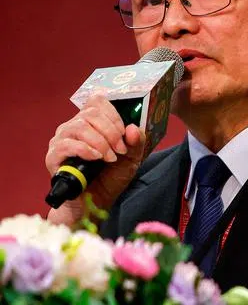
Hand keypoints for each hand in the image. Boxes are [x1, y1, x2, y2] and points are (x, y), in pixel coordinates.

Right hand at [44, 95, 146, 225]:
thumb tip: (133, 128)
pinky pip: (66, 145)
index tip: (124, 134)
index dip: (113, 115)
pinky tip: (97, 159)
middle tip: (120, 150)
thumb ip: (136, 143)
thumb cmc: (111, 178)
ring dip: (100, 142)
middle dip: (111, 131)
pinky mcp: (53, 156)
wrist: (96, 202)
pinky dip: (86, 150)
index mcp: (90, 123)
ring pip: (79, 126)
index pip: (97, 102)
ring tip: (110, 158)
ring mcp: (61, 141)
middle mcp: (73, 127)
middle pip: (90, 113)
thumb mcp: (131, 159)